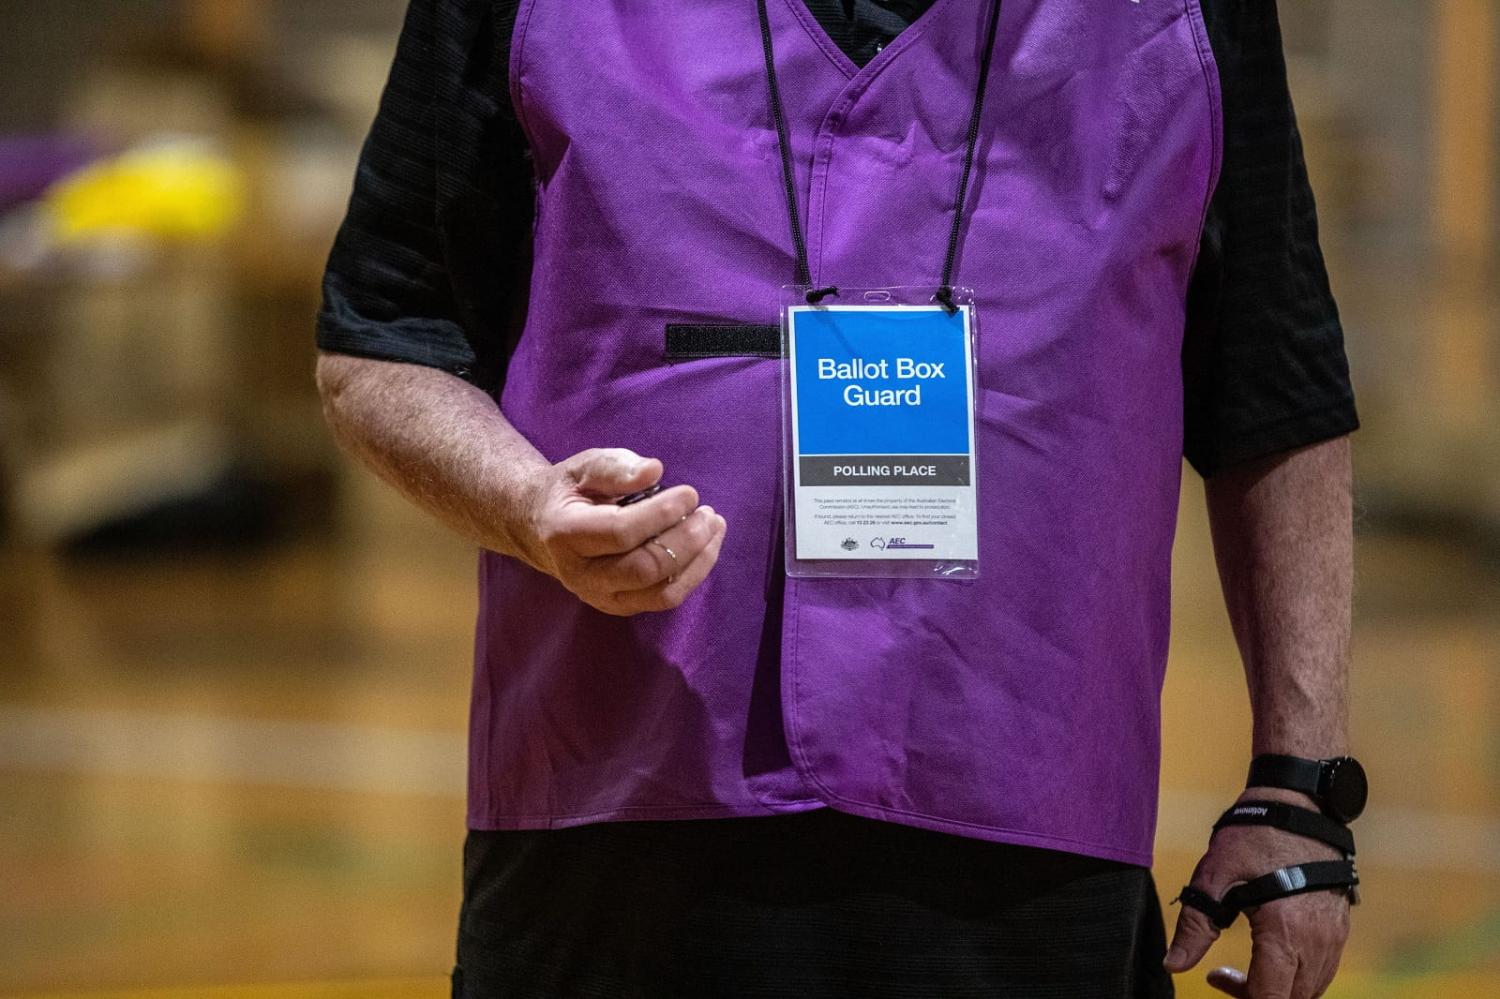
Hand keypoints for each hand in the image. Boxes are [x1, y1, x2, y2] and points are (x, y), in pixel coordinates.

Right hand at [517, 447, 726, 615]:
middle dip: (685, 541)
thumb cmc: (571, 492)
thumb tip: (654, 471)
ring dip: (697, 561)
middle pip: (644, 568)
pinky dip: (693, 574)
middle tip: (708, 514)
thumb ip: (616, 467)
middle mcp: (581, 575)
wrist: (542, 529)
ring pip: (661, 593)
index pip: (621, 532)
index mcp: (565, 534)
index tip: (690, 493)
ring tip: (714, 527)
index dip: (661, 514)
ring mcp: (600, 597)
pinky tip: (706, 546)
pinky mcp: (620, 606)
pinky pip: (664, 599)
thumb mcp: (584, 467)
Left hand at [1165, 788, 1350, 998]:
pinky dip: (1298, 976)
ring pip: (1311, 989)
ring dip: (1280, 989)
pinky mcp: (1340, 927)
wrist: (1300, 805)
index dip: (1241, 998)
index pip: (1271, 998)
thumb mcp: (1214, 876)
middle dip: (1257, 996)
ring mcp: (1334, 936)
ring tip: (1246, 966)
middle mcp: (1318, 941)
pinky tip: (1271, 954)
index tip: (1214, 976)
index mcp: (1285, 932)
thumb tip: (1173, 965)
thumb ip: (1195, 925)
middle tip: (1224, 974)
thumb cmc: (1254, 836)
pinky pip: (1323, 970)